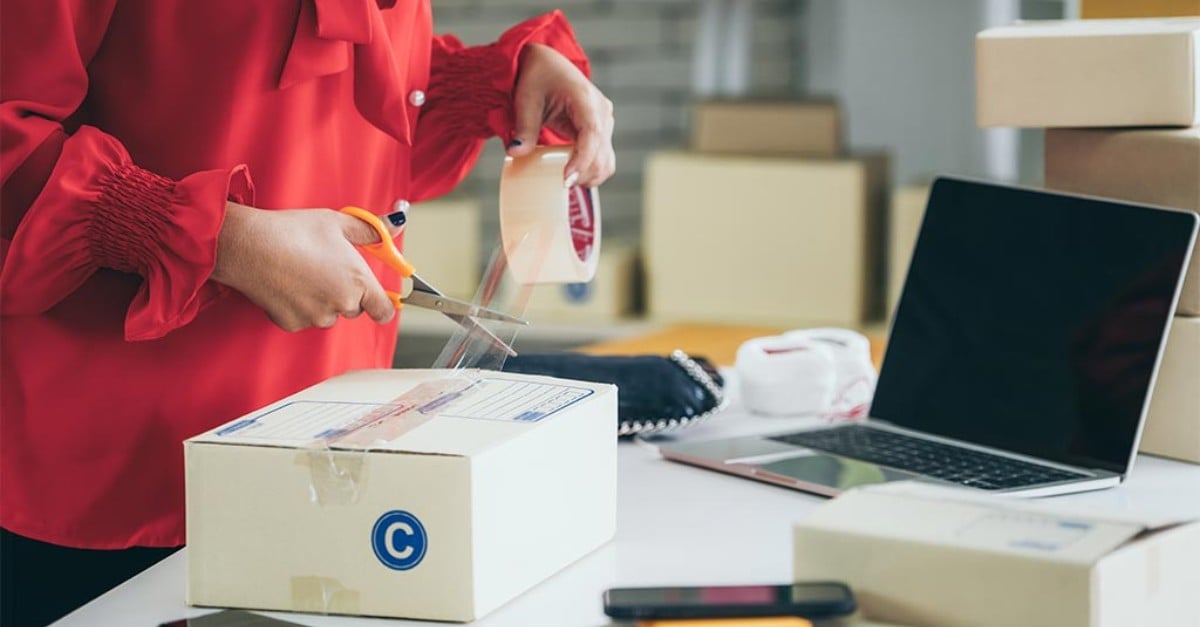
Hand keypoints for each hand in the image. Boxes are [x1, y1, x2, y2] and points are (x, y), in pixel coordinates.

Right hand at [211, 202, 402, 331]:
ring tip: (302, 273)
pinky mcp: (291, 324)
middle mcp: (341, 304)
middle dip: (345, 293)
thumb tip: (395, 225)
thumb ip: (371, 230)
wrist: (250, 245)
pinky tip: (286, 284)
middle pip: (353, 309)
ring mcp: (316, 317)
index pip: (384, 311)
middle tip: (326, 269)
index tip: (377, 297)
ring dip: (321, 301)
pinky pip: (302, 318)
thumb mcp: (338, 222)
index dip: (382, 304)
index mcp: (358, 281)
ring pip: (327, 314)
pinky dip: (297, 306)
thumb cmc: (295, 231)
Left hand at [508, 43, 615, 187]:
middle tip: (560, 186)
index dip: (582, 160)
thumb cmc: (537, 76)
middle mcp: (601, 111)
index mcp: (585, 99)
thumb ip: (524, 128)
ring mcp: (604, 121)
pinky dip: (590, 170)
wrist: (546, 63)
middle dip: (584, 173)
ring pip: (606, 159)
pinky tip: (573, 176)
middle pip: (602, 152)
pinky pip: (602, 157)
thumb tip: (516, 153)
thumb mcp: (526, 99)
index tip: (566, 179)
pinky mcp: (600, 130)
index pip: (592, 134)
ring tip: (566, 183)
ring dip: (590, 175)